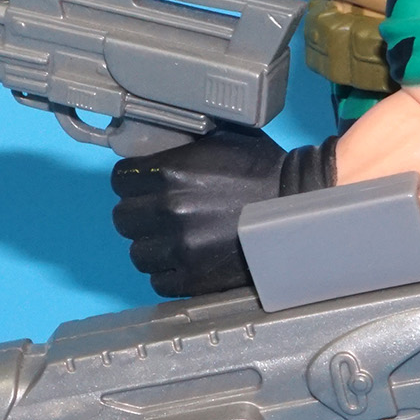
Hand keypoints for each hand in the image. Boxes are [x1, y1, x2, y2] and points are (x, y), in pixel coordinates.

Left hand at [111, 129, 333, 297]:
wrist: (299, 206)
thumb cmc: (263, 169)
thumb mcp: (219, 138)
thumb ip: (181, 146)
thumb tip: (152, 146)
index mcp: (170, 172)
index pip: (120, 180)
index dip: (132, 183)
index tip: (145, 187)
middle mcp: (169, 210)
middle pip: (123, 218)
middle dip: (139, 215)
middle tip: (159, 214)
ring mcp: (180, 247)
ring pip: (138, 253)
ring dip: (152, 246)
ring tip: (174, 240)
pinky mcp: (193, 278)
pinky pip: (159, 280)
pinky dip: (169, 272)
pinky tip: (186, 260)